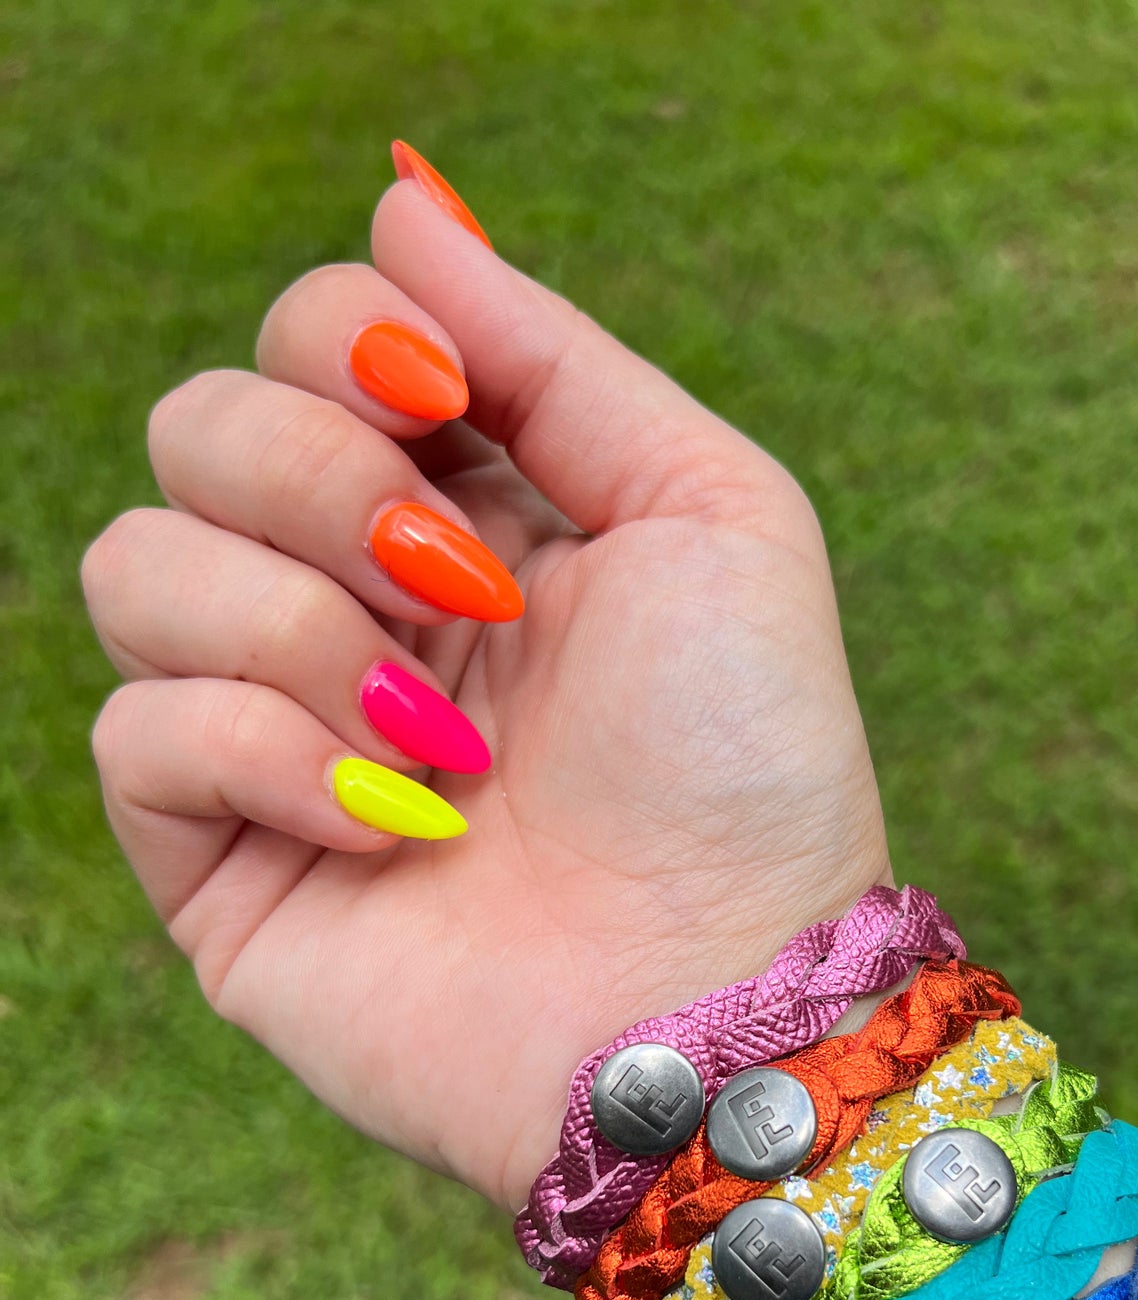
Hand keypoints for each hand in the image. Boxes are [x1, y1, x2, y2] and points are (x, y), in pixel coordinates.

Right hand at [82, 167, 888, 1212]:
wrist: (723, 999)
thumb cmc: (745, 767)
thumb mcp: (708, 511)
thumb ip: (552, 353)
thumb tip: (402, 205)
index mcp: (468, 512)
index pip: (308, 341)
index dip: (345, 339)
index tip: (449, 406)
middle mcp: (355, 605)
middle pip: (201, 426)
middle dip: (321, 482)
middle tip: (467, 599)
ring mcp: (279, 732)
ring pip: (134, 561)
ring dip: (296, 629)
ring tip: (439, 745)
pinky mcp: (220, 861)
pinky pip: (136, 729)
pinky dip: (262, 757)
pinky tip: (391, 829)